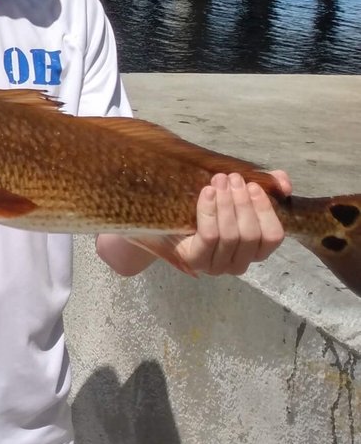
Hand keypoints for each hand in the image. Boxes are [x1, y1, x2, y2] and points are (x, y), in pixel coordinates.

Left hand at [129, 171, 291, 276]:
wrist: (159, 221)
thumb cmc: (202, 210)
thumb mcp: (233, 196)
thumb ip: (265, 186)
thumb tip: (283, 184)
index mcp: (253, 251)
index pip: (273, 237)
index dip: (266, 210)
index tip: (253, 186)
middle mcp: (238, 264)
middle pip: (250, 235)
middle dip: (242, 202)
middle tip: (231, 178)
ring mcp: (216, 266)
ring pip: (230, 235)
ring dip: (226, 204)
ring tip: (218, 180)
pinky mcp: (195, 261)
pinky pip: (209, 236)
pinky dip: (210, 211)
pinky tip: (207, 192)